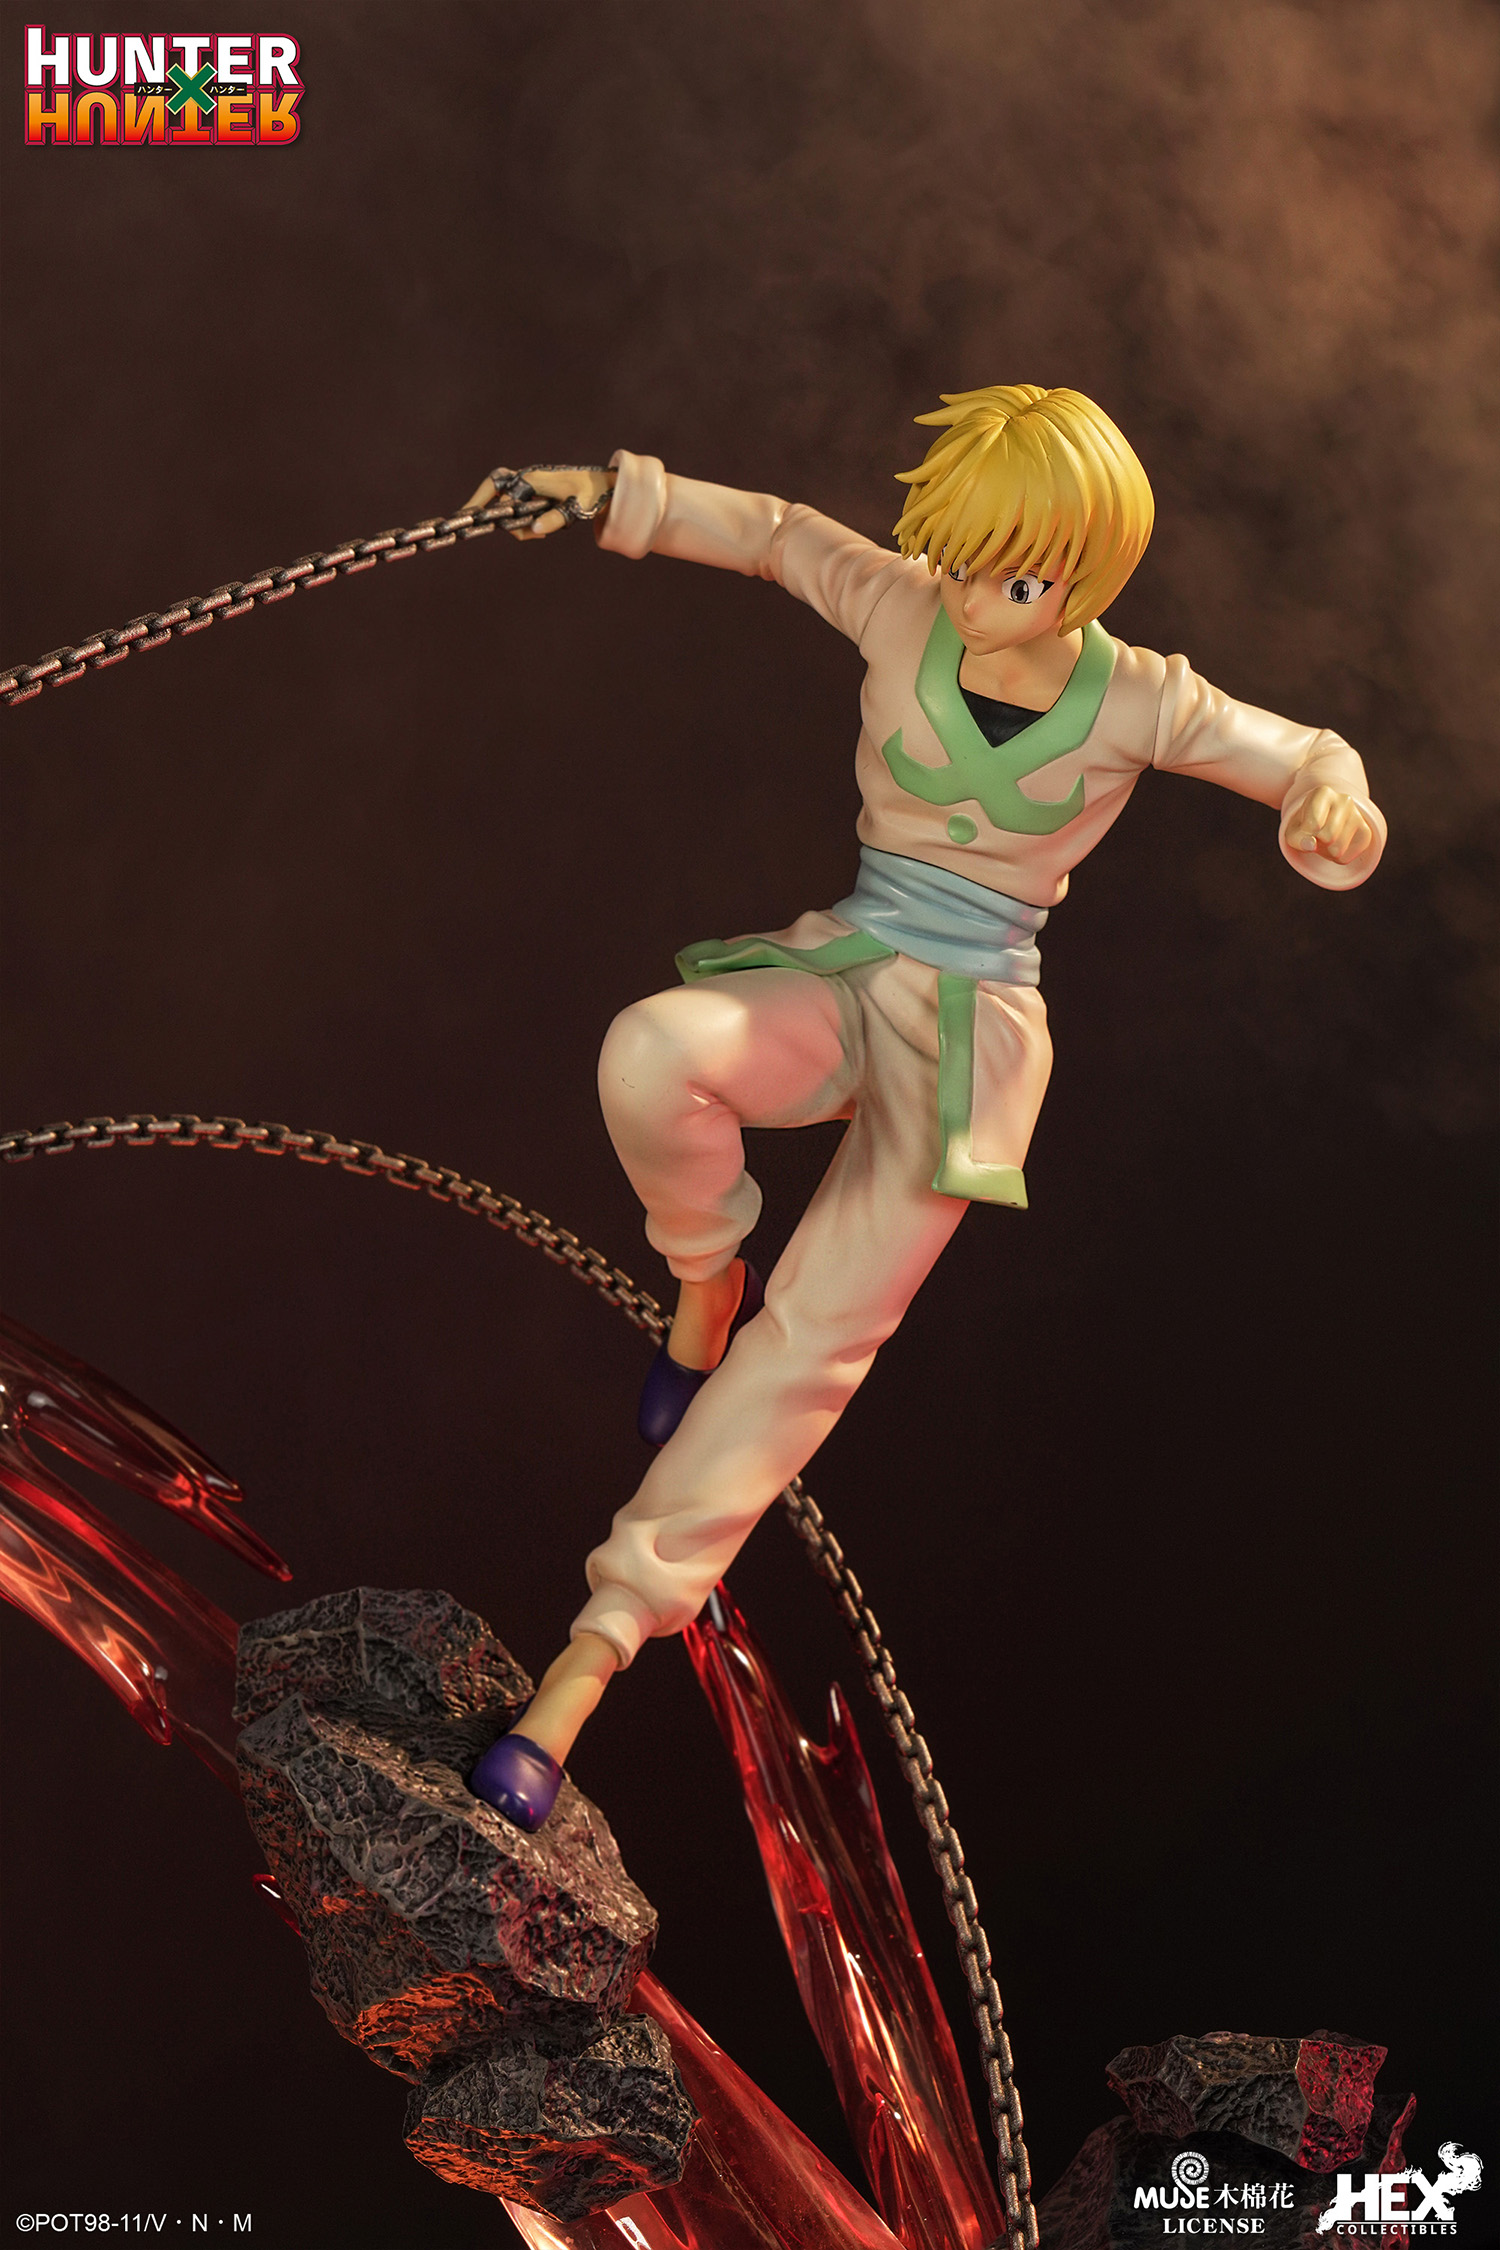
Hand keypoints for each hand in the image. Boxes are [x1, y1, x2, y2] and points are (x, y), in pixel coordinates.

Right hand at [458, 464, 616, 537]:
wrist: (605, 487)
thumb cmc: (591, 494)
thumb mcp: (575, 508)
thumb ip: (555, 519)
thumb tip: (535, 529)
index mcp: (532, 479)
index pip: (497, 488)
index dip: (479, 501)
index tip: (467, 514)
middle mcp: (527, 480)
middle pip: (497, 496)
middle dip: (496, 515)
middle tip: (493, 527)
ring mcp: (531, 487)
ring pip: (510, 509)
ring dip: (520, 526)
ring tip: (542, 534)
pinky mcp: (536, 495)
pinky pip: (521, 511)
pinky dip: (528, 525)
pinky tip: (543, 531)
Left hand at [1283, 785, 1376, 863]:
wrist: (1322, 824)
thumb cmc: (1305, 825)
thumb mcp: (1293, 830)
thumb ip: (1296, 838)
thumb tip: (1312, 845)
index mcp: (1323, 792)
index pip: (1313, 824)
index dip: (1305, 833)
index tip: (1306, 826)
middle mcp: (1345, 799)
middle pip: (1328, 836)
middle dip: (1318, 841)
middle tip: (1317, 834)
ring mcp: (1358, 815)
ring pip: (1338, 849)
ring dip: (1326, 851)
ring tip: (1326, 839)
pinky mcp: (1366, 831)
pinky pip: (1346, 858)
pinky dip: (1336, 858)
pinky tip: (1336, 844)